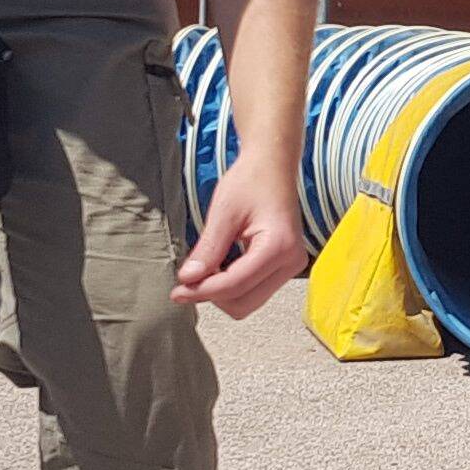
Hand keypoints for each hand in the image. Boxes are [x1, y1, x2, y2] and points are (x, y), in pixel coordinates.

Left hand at [174, 146, 307, 317]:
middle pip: (243, 303)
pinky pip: (254, 290)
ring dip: (223, 292)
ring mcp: (291, 267)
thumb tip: (188, 280)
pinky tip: (220, 265)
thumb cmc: (252, 181)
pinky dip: (233, 285)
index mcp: (279, 246)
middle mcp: (291, 262)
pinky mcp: (285, 267)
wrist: (272, 167)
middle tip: (189, 279)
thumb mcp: (224, 212)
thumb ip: (208, 249)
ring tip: (206, 268)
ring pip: (249, 302)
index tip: (178, 291)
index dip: (202, 291)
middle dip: (213, 295)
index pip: (235, 284)